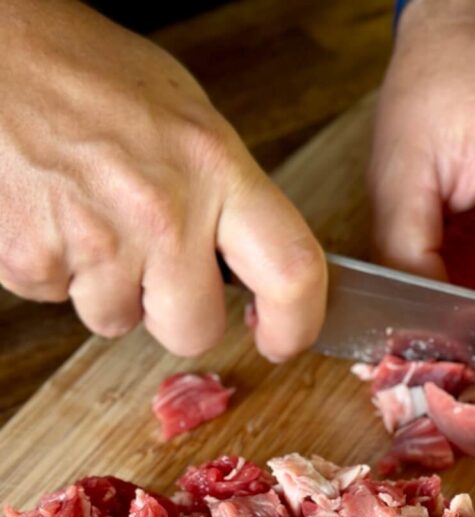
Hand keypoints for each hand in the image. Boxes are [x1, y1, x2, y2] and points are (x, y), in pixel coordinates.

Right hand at [0, 0, 325, 359]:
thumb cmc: (88, 75)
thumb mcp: (187, 121)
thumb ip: (227, 199)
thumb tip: (255, 265)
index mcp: (215, 168)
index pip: (291, 272)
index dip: (297, 325)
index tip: (283, 339)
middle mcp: (163, 212)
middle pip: (194, 330)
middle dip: (175, 315)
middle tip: (153, 266)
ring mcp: (96, 240)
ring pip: (117, 322)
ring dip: (105, 288)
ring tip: (87, 217)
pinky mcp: (34, 260)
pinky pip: (58, 301)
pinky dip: (55, 271)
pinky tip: (52, 217)